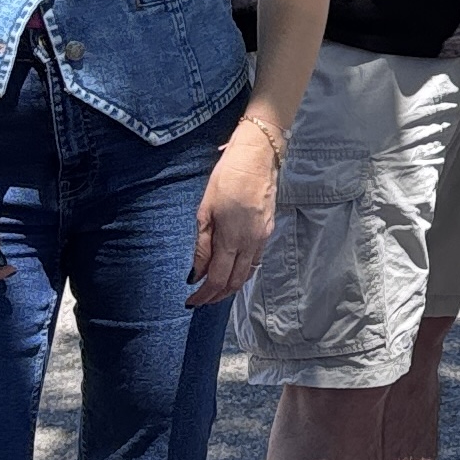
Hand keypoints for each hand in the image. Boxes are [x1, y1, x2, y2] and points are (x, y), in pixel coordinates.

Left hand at [189, 122, 280, 305]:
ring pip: (247, 273)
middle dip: (218, 296)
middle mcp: (251, 243)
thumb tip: (197, 271)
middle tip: (201, 300)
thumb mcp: (205, 210)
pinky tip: (231, 266)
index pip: (218, 279)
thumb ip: (203, 244)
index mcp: (232, 239)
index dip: (204, 295)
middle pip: (235, 282)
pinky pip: (255, 259)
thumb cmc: (227, 177)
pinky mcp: (268, 230)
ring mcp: (262, 237)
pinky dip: (242, 270)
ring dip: (231, 285)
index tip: (191, 302)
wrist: (258, 157)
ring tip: (214, 288)